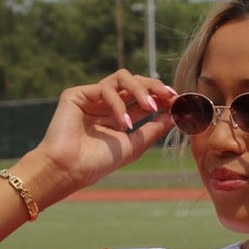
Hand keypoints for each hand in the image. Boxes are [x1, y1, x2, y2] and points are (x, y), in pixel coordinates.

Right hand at [27, 69, 177, 198]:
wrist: (69, 170)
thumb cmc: (98, 162)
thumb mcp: (133, 145)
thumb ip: (153, 129)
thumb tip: (175, 115)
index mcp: (117, 116)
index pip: (143, 99)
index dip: (162, 98)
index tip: (180, 102)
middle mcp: (105, 104)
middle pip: (136, 83)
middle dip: (155, 87)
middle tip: (171, 96)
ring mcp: (91, 97)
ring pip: (122, 78)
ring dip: (140, 90)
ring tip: (150, 107)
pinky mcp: (77, 94)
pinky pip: (105, 89)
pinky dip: (118, 104)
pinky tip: (123, 123)